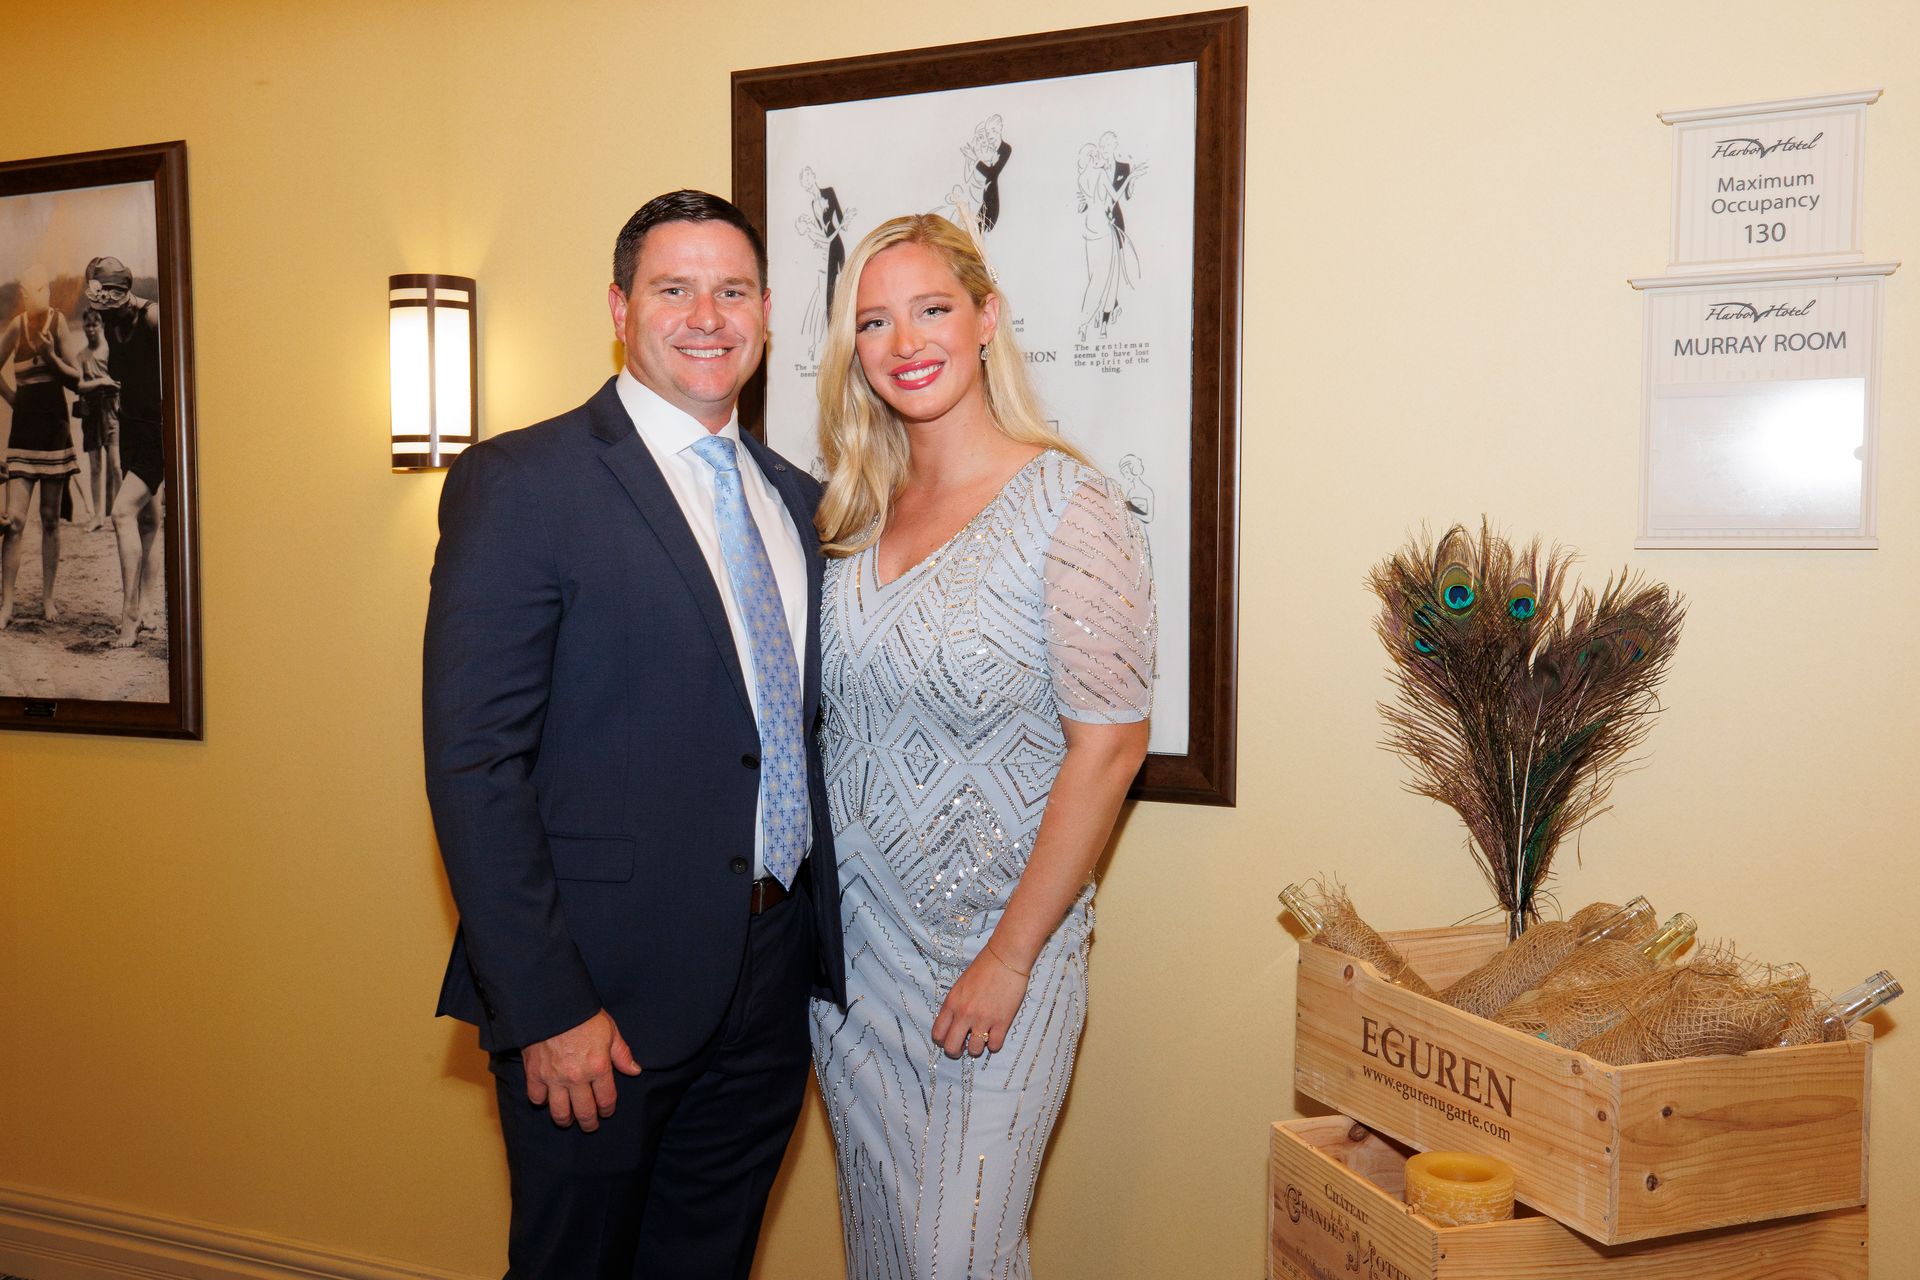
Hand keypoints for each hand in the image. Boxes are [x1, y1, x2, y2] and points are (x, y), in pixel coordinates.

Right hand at [520, 1008, 640, 1130]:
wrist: (552, 1004)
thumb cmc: (583, 1014)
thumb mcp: (610, 1030)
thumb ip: (622, 1054)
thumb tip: (635, 1071)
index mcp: (599, 1067)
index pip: (606, 1100)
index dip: (608, 1110)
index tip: (606, 1112)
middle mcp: (577, 1078)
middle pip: (584, 1112)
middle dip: (589, 1123)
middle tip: (590, 1125)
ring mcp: (554, 1078)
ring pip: (559, 1112)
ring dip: (565, 1120)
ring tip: (568, 1120)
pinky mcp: (534, 1074)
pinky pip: (537, 1098)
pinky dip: (541, 1101)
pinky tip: (546, 1099)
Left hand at [931, 945, 1029, 1058]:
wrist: (1006, 958)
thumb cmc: (984, 967)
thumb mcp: (960, 985)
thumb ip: (955, 1005)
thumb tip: (954, 1023)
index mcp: (951, 1003)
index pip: (938, 1034)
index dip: (942, 1041)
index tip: (949, 1039)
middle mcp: (964, 1014)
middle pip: (952, 1048)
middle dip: (956, 1051)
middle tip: (963, 1047)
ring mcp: (983, 1019)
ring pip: (974, 1050)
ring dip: (977, 1047)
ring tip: (982, 1038)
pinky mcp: (1002, 1022)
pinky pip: (994, 1046)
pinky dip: (994, 1044)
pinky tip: (995, 1034)